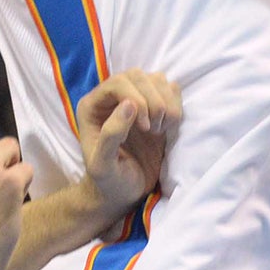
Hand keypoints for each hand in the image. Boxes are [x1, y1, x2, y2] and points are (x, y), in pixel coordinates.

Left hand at [76, 68, 181, 213]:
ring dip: (165, 103)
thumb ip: (110, 135)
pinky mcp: (156, 108)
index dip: (136, 99)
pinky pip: (171, 90)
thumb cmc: (108, 182)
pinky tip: (167, 128)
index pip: (118, 82)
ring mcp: (137, 100)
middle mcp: (113, 97)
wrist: (124, 193)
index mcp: (93, 106)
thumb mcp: (102, 166)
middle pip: (139, 76)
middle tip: (153, 130)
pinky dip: (176, 107)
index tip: (145, 128)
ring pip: (157, 79)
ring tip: (160, 130)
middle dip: (153, 101)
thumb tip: (129, 104)